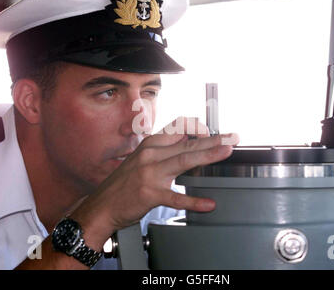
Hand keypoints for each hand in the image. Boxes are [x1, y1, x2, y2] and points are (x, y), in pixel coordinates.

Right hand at [71, 117, 239, 243]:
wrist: (102, 206)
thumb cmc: (123, 184)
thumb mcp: (141, 159)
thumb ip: (164, 151)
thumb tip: (188, 144)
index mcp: (150, 145)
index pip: (178, 128)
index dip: (198, 127)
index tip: (213, 130)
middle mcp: (150, 155)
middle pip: (187, 143)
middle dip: (213, 139)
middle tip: (232, 137)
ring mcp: (150, 174)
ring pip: (184, 160)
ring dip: (208, 155)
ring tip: (226, 151)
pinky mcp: (149, 194)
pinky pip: (175, 197)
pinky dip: (193, 201)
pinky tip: (208, 204)